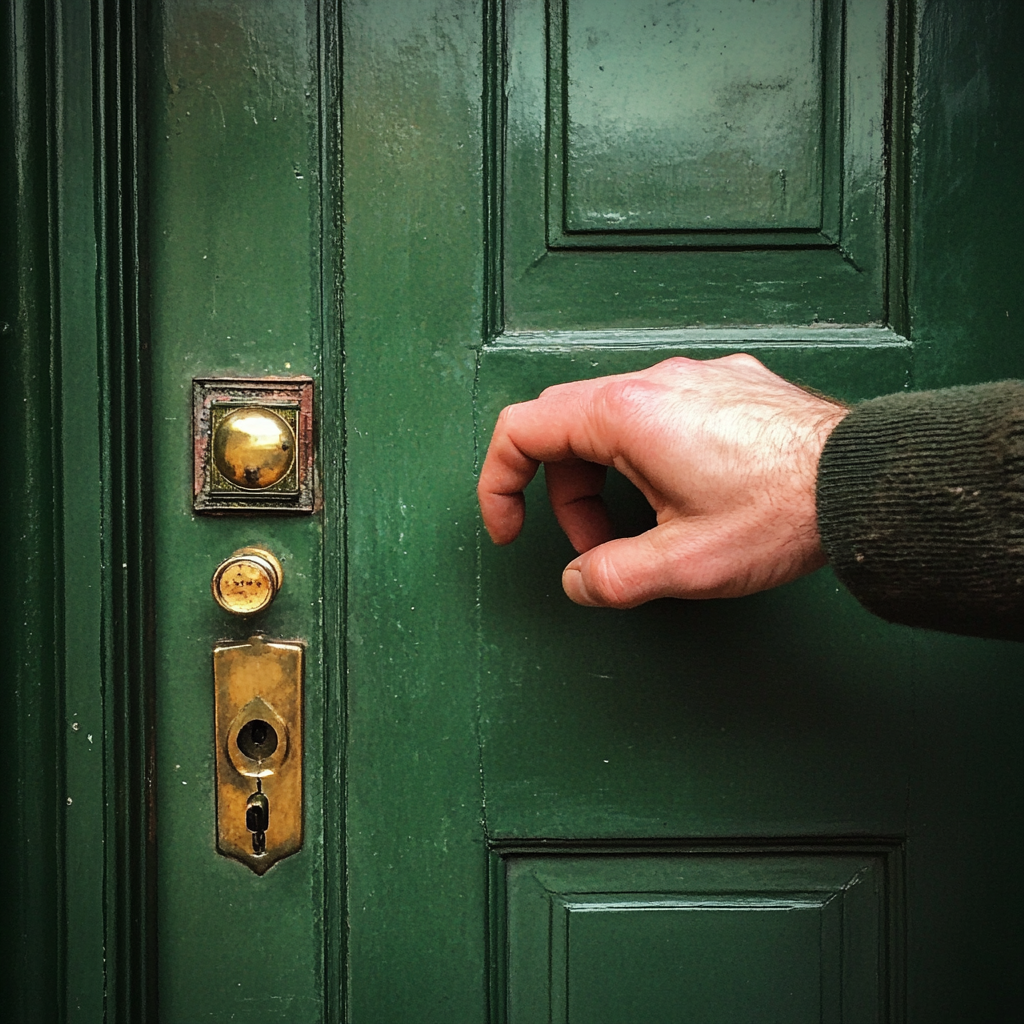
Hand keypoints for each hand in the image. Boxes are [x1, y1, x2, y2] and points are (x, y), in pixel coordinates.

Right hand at [477, 354, 848, 607]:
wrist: (866, 479)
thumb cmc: (783, 511)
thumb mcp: (683, 565)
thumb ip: (610, 578)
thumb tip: (581, 582)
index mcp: (626, 416)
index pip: (522, 430)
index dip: (498, 483)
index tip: (508, 525)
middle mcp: (655, 383)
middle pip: (567, 430)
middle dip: (567, 495)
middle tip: (596, 546)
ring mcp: (695, 378)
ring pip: (616, 422)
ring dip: (611, 480)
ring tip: (651, 530)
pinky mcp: (729, 384)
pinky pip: (663, 414)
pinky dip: (650, 458)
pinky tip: (690, 494)